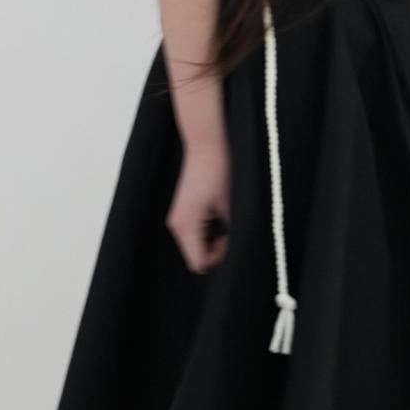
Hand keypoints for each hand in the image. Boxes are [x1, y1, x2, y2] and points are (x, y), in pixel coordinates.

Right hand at [167, 144, 230, 274]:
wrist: (205, 146)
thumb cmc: (219, 172)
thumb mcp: (230, 208)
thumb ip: (230, 236)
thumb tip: (234, 255)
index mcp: (186, 226)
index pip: (198, 264)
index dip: (218, 259)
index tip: (231, 240)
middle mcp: (176, 226)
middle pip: (195, 258)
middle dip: (214, 252)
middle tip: (230, 231)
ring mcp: (175, 220)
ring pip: (194, 248)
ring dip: (210, 242)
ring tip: (223, 221)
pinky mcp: (179, 214)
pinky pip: (192, 236)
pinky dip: (205, 234)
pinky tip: (214, 217)